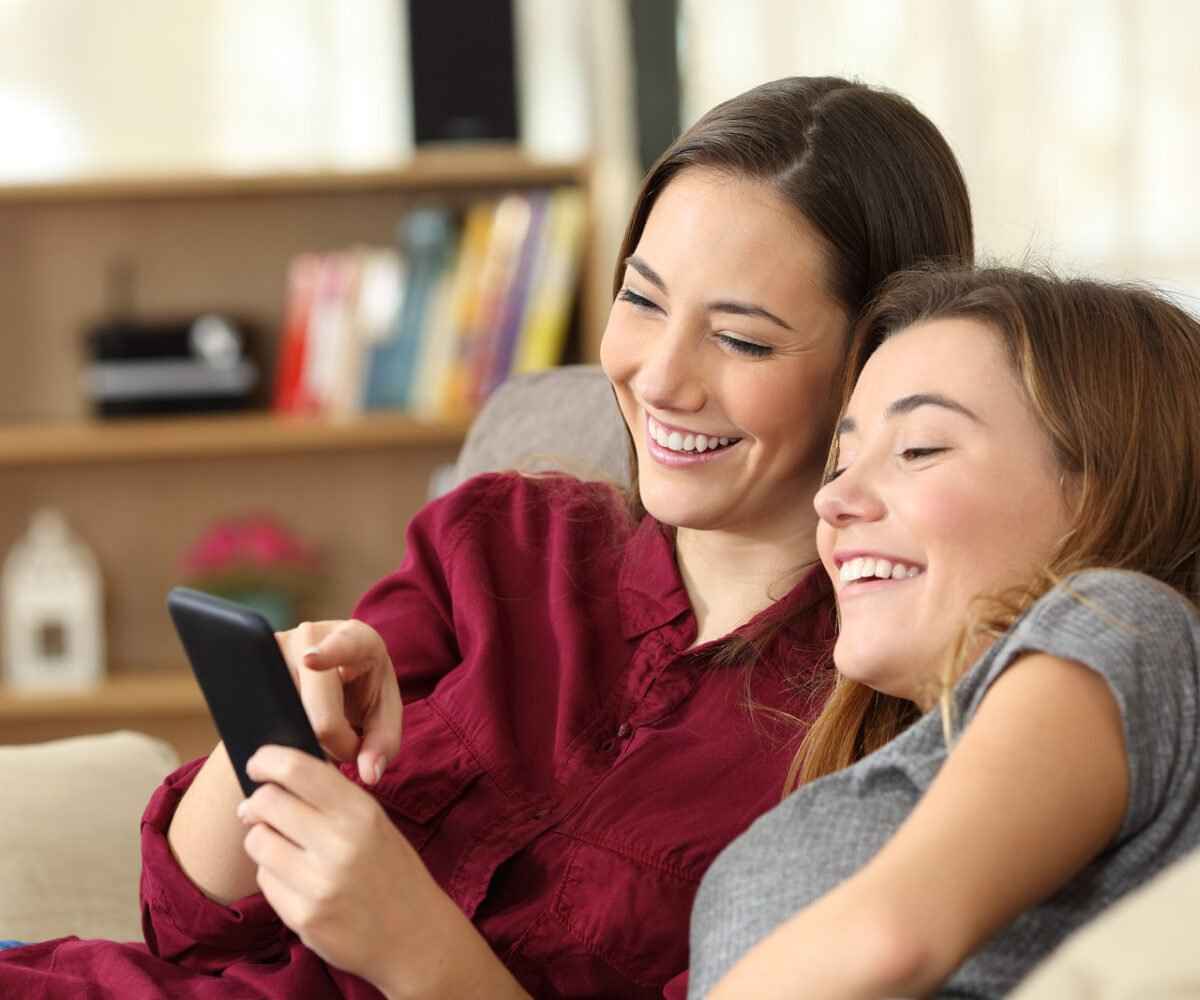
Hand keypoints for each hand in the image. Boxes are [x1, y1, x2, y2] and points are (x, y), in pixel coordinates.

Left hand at [240, 746, 521, 997]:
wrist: (414, 935)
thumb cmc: (390, 870)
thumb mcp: (372, 822)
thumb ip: (327, 799)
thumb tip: (264, 786)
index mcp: (360, 812)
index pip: (297, 769)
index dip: (267, 760)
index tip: (258, 763)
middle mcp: (339, 844)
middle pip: (266, 802)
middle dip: (258, 803)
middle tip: (261, 810)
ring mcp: (319, 884)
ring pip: (257, 841)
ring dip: (264, 840)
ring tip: (287, 849)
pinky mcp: (303, 917)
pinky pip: (265, 881)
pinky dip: (274, 876)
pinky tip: (299, 882)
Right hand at [275, 619, 402, 784]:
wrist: (336, 677)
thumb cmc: (364, 693)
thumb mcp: (383, 714)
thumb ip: (384, 745)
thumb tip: (369, 774)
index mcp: (356, 637)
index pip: (343, 645)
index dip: (328, 653)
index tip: (310, 661)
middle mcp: (312, 634)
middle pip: (314, 706)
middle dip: (333, 739)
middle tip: (344, 744)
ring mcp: (276, 646)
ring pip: (282, 711)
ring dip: (304, 736)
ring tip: (321, 732)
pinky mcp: (251, 663)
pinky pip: (260, 707)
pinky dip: (278, 731)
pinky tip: (292, 730)